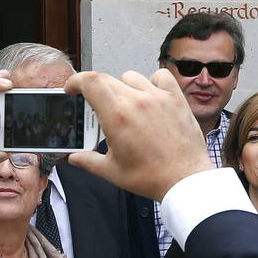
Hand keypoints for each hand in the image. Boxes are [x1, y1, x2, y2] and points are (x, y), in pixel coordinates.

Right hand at [66, 69, 212, 200]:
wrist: (185, 180)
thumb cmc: (152, 177)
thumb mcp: (113, 172)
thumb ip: (89, 161)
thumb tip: (74, 157)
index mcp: (116, 115)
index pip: (89, 81)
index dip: (75, 81)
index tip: (72, 89)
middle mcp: (136, 100)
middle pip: (107, 79)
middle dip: (96, 91)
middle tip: (98, 108)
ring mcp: (158, 97)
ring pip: (131, 77)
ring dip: (122, 87)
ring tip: (125, 105)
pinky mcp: (176, 99)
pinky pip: (161, 76)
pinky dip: (153, 81)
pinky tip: (151, 95)